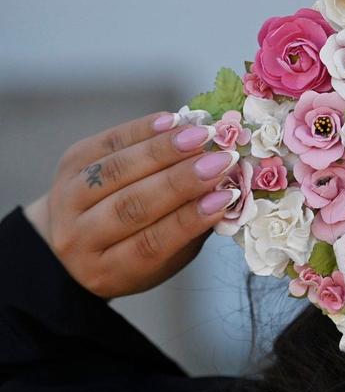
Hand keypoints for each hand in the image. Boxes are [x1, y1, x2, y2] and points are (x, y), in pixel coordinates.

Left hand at [23, 112, 241, 298]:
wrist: (75, 237)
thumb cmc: (133, 251)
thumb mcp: (165, 259)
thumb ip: (191, 229)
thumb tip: (229, 192)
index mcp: (109, 270)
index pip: (151, 244)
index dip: (190, 219)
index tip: (226, 197)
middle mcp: (79, 237)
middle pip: (132, 205)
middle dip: (181, 180)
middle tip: (220, 160)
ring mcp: (67, 198)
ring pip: (117, 171)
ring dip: (163, 150)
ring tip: (201, 136)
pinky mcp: (69, 163)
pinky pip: (106, 142)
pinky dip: (142, 129)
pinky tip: (173, 121)